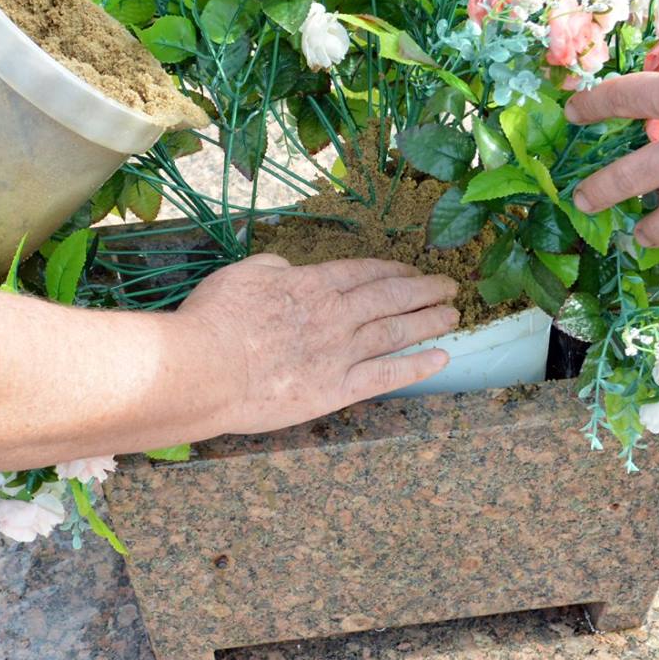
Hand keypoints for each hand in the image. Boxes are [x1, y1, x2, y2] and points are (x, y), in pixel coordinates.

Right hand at [175, 255, 458, 431]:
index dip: (393, 269)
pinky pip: (386, 377)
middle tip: (449, 287)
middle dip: (424, 290)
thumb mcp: (241, 275)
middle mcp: (335, 315)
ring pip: (396, 332)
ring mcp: (340, 353)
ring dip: (429, 321)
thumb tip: (288, 269)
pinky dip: (417, 366)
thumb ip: (273, 268)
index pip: (363, 272)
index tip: (412, 270)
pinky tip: (442, 358)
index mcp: (311, 285)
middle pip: (390, 297)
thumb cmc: (214, 320)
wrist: (205, 369)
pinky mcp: (336, 391)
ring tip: (453, 315)